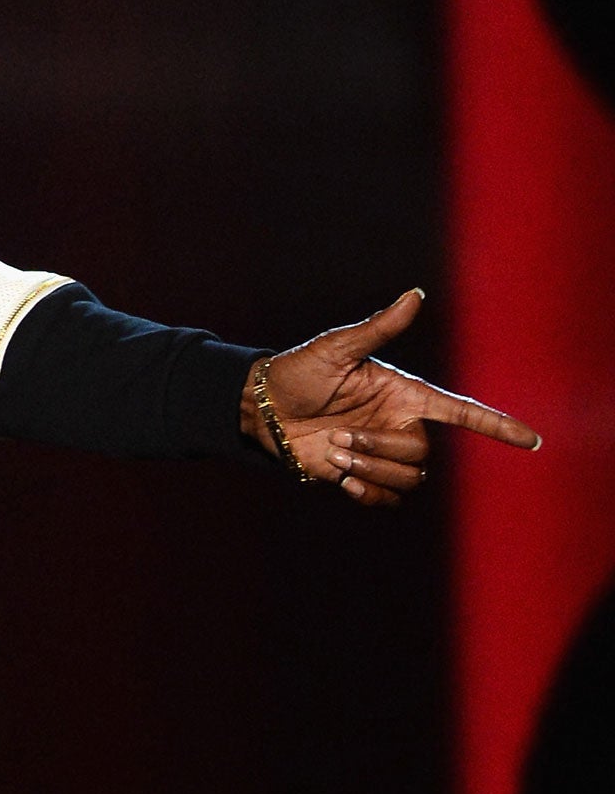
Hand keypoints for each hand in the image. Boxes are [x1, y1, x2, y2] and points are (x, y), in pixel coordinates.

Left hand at [241, 288, 540, 505]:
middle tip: (336, 435)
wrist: (262, 407)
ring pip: (408, 479)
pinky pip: (387, 499)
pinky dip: (368, 494)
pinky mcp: (361, 476)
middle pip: (422, 453)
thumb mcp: (337, 347)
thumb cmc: (299, 371)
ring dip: (369, 469)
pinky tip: (341, 479)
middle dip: (380, 449)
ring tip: (332, 450)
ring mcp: (381, 452)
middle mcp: (399, 424)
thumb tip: (414, 295)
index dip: (496, 425)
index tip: (532, 439)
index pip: (461, 411)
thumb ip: (378, 328)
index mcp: (404, 394)